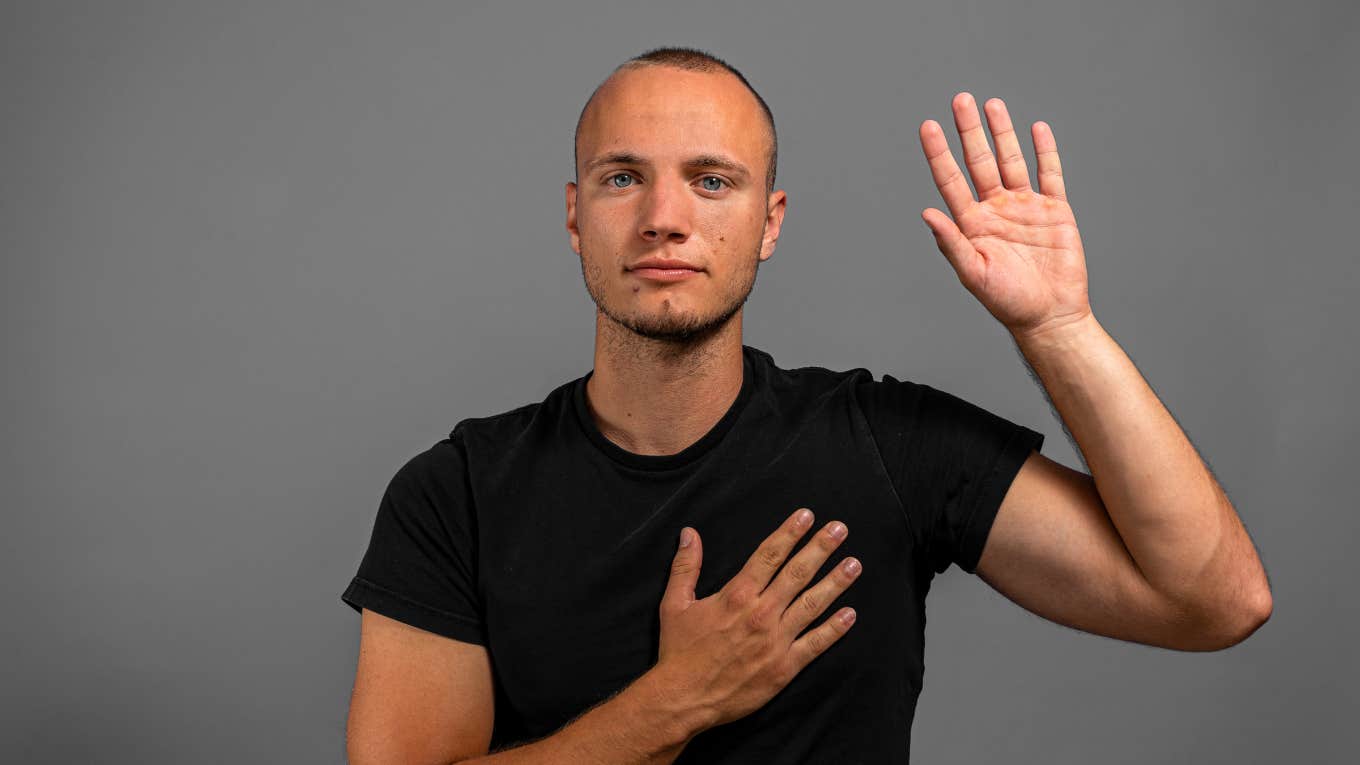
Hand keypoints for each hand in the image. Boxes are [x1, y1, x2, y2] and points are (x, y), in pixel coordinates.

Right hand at [653, 509, 860, 729]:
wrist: (683, 699)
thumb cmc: (679, 651)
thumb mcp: (674, 604)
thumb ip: (685, 566)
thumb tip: (690, 534)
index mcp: (736, 595)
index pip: (769, 555)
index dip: (790, 533)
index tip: (807, 516)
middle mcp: (760, 613)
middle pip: (797, 573)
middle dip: (820, 548)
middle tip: (840, 529)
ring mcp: (775, 641)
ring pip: (812, 604)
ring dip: (835, 582)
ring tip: (854, 564)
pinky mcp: (783, 667)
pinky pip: (815, 645)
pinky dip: (834, 629)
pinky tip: (850, 615)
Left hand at [919, 92, 1093, 339]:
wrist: (1050, 315)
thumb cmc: (1008, 302)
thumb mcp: (973, 273)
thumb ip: (951, 243)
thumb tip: (926, 213)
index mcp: (972, 223)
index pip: (951, 180)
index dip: (939, 153)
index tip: (928, 126)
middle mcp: (996, 209)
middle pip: (979, 161)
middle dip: (969, 131)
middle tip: (960, 100)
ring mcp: (1025, 207)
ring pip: (1011, 160)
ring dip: (1001, 133)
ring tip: (991, 104)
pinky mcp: (1054, 210)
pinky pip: (1049, 173)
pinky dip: (1044, 150)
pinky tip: (1036, 128)